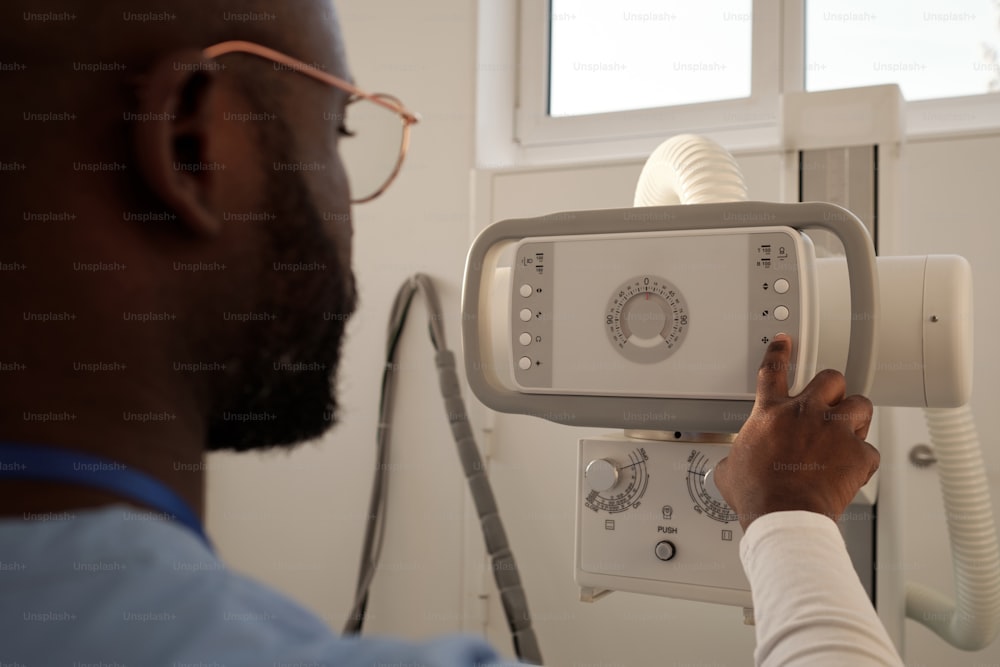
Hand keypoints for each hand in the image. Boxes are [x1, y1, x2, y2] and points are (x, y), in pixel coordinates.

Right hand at [713, 333, 879, 530]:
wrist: (784, 515)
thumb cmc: (758, 494)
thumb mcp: (730, 470)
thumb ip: (735, 458)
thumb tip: (730, 466)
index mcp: (771, 414)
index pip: (773, 370)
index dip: (779, 352)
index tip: (784, 342)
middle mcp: (805, 414)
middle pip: (829, 378)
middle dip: (832, 388)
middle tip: (830, 401)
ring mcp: (835, 432)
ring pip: (860, 404)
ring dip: (855, 417)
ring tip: (849, 432)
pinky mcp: (857, 454)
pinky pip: (869, 450)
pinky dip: (863, 460)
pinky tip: (853, 470)